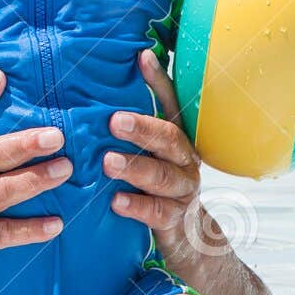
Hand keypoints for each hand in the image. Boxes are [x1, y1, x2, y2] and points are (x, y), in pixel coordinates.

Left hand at [105, 50, 201, 253]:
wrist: (186, 236)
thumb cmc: (155, 183)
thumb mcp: (147, 150)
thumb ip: (131, 123)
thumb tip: (115, 78)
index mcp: (176, 137)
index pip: (170, 102)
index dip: (158, 80)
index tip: (141, 58)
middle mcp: (185, 159)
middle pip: (168, 138)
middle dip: (142, 128)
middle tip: (114, 121)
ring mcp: (182, 189)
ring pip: (162, 176)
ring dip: (135, 167)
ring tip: (108, 162)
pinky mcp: (174, 219)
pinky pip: (157, 212)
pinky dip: (137, 206)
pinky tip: (116, 202)